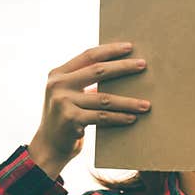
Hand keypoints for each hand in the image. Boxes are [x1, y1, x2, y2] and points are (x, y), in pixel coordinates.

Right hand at [28, 42, 150, 178]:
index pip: (88, 56)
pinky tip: (132, 118)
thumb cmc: (66, 118)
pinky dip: (119, 117)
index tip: (130, 47)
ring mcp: (63, 102)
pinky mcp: (71, 120)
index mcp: (58, 74)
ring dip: (128, 102)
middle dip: (123, 67)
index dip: (110, 50)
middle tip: (143, 65)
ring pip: (105, 98)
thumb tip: (119, 69)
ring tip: (146, 104)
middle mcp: (58, 85)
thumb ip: (84, 82)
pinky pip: (102, 116)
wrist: (48, 147)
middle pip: (98, 70)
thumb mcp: (69, 95)